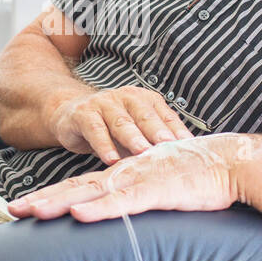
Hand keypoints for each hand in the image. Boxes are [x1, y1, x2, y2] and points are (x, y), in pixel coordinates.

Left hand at [7, 134, 254, 221]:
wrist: (229, 161)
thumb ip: (137, 199)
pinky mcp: (157, 190)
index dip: (50, 196)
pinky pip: (124, 201)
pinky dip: (101, 208)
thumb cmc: (198, 176)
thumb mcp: (159, 189)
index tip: (24, 206)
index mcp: (122, 176)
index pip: (78, 187)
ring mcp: (138, 181)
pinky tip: (81, 214)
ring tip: (35, 211)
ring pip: (92, 193)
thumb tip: (120, 213)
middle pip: (75, 189)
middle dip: (43, 200)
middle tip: (13, 210)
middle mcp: (123, 176)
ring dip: (62, 203)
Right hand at [48, 85, 193, 165]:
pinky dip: (104, 145)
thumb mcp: (135, 132)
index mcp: (145, 100)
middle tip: (170, 146)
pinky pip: (95, 130)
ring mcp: (104, 103)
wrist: (71, 114)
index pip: (165, 115)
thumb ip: (153, 142)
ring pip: (121, 122)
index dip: (177, 131)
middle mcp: (126, 97)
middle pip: (145, 116)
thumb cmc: (110, 127)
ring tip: (142, 152)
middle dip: (158, 132)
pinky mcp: (83, 114)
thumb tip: (181, 162)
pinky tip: (111, 159)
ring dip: (133, 137)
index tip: (190, 147)